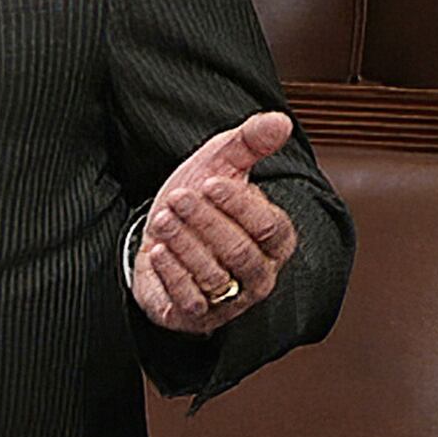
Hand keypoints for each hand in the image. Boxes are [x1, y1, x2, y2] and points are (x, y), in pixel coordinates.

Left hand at [131, 112, 298, 335]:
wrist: (160, 233)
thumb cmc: (199, 200)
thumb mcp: (221, 163)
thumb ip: (249, 142)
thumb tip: (280, 120)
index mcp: (275, 239)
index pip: (268, 226)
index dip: (238, 204)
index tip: (208, 183)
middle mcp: (259, 275)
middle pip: (240, 252)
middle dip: (205, 222)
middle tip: (177, 197)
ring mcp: (230, 300)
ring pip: (214, 276)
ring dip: (184, 244)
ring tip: (162, 219)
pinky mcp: (197, 316)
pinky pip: (190, 302)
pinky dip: (172, 274)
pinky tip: (157, 250)